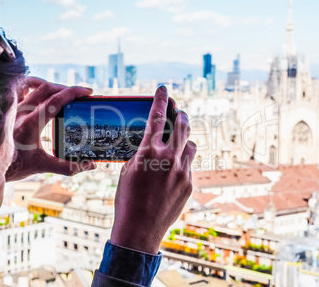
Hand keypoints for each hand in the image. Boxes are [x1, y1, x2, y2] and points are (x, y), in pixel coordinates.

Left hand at [6, 77, 95, 181]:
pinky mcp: (10, 110)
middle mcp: (21, 112)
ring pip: (34, 86)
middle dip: (66, 89)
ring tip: (64, 93)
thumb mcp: (44, 166)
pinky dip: (34, 85)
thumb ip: (68, 166)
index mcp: (31, 124)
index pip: (55, 100)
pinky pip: (22, 89)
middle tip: (80, 95)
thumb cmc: (15, 166)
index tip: (87, 92)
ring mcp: (14, 109)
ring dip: (52, 86)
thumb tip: (90, 165)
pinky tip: (43, 91)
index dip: (73, 93)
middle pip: (47, 89)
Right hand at [110, 86, 195, 253]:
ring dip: (185, 140)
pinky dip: (183, 162)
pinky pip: (189, 166)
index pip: (156, 118)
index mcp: (148, 152)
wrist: (139, 230)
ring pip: (191, 145)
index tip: (164, 89)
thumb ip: (142, 154)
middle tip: (179, 111)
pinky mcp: (189, 185)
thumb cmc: (127, 200)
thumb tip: (150, 144)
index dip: (161, 100)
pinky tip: (173, 171)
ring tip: (178, 143)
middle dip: (180, 115)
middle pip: (181, 126)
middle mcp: (168, 159)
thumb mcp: (128, 171)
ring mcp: (182, 172)